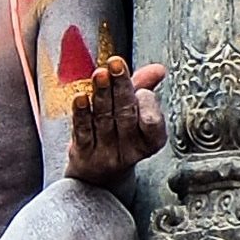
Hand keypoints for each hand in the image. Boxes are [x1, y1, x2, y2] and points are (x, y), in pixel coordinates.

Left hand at [65, 54, 167, 185]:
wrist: (97, 173)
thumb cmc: (119, 133)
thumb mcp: (135, 111)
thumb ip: (144, 86)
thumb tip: (158, 69)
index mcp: (150, 141)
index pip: (152, 124)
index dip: (147, 105)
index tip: (142, 90)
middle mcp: (129, 149)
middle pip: (126, 115)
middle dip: (121, 88)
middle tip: (116, 65)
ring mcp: (105, 153)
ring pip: (104, 119)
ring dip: (102, 94)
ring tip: (100, 74)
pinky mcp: (83, 153)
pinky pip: (83, 131)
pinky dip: (82, 113)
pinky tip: (80, 98)